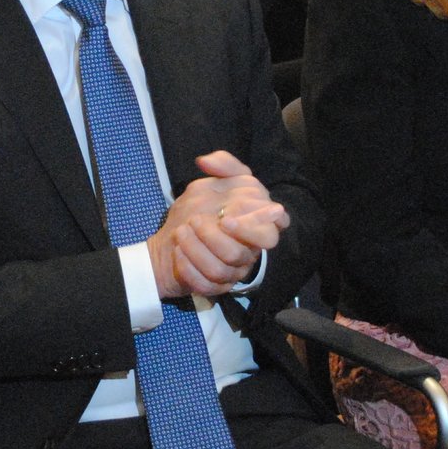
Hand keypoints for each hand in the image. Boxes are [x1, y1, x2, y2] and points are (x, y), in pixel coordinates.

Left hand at [146, 150, 289, 299]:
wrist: (176, 237)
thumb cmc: (203, 209)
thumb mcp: (213, 182)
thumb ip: (223, 166)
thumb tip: (206, 161)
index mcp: (255, 226)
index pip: (271, 233)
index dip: (251, 229)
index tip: (226, 219)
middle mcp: (248, 251)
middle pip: (242, 254)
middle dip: (215, 238)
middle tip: (194, 222)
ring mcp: (233, 272)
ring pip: (221, 271)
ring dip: (196, 250)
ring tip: (180, 233)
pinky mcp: (216, 287)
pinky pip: (205, 285)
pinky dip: (189, 269)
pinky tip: (178, 253)